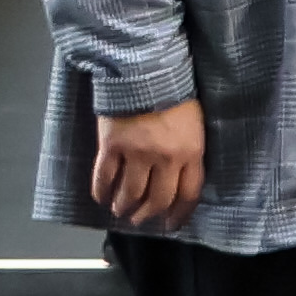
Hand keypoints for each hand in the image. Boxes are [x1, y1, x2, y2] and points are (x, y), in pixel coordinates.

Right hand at [86, 98, 206, 229]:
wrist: (146, 72)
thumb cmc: (175, 94)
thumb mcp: (195, 126)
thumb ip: (189, 152)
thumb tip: (179, 177)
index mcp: (191, 152)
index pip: (188, 193)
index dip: (179, 213)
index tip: (172, 224)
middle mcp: (165, 158)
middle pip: (157, 198)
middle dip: (147, 214)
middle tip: (140, 220)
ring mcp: (136, 153)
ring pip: (129, 193)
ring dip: (123, 207)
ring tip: (120, 211)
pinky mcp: (111, 146)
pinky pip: (104, 177)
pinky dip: (101, 191)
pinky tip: (101, 197)